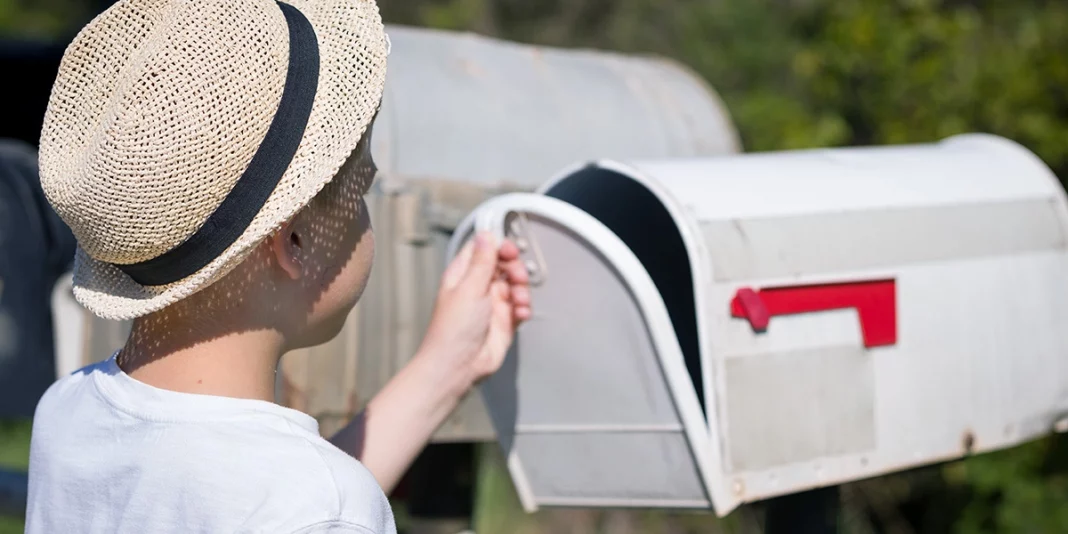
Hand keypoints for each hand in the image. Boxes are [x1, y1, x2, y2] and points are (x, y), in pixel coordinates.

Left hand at [417, 231, 531, 389]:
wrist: (457, 367)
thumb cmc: (452, 331)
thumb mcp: (469, 289)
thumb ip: (482, 261)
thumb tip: (486, 235)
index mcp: (462, 275)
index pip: (482, 248)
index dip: (498, 245)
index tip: (509, 250)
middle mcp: (477, 287)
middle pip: (503, 265)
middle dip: (515, 268)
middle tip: (517, 277)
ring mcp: (491, 305)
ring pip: (515, 285)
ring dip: (522, 290)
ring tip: (518, 301)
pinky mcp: (503, 322)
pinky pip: (520, 307)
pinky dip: (524, 308)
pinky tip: (521, 314)